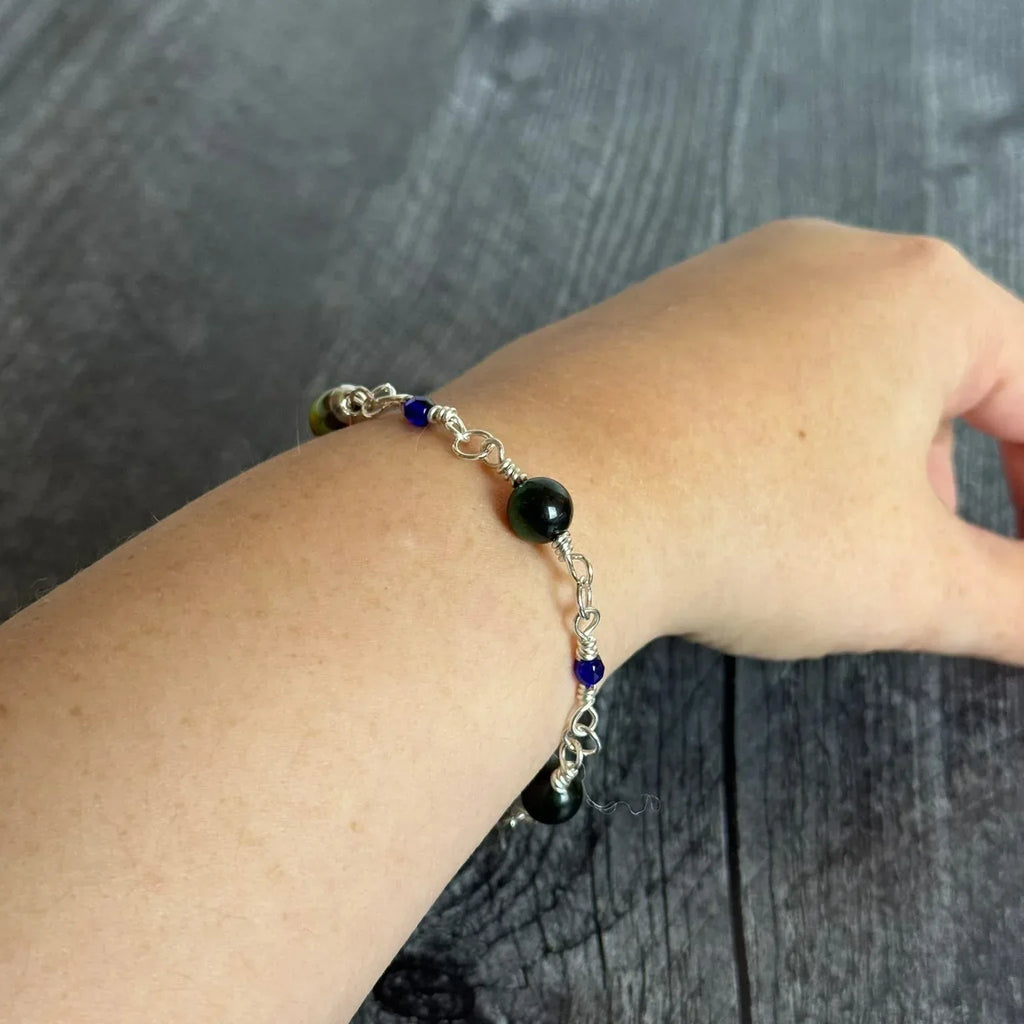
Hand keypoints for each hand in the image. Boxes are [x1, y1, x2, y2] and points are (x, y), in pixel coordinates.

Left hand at [437, 218, 1023, 664]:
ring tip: (803, 536)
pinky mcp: (651, 311)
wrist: (546, 496)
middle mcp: (826, 256)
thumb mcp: (908, 580)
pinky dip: (765, 435)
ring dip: (850, 459)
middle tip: (907, 554)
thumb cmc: (742, 519)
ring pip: (835, 371)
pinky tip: (722, 495)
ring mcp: (726, 275)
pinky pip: (746, 370)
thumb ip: (1016, 602)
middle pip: (931, 373)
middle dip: (940, 473)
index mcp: (920, 294)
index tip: (1023, 552)